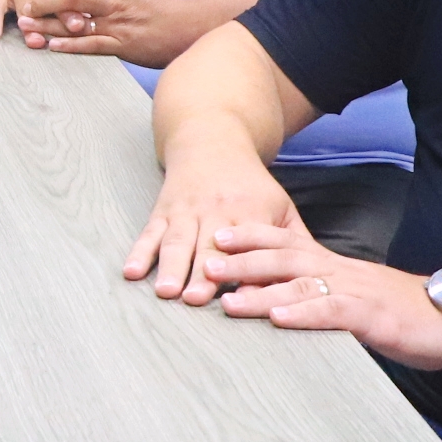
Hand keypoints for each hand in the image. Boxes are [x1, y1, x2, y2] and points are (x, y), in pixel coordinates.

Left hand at [18, 0, 206, 65]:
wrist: (191, 27)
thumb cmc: (163, 13)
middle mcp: (114, 1)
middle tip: (25, 5)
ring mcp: (117, 23)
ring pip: (77, 20)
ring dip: (49, 25)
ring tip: (27, 27)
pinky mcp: (123, 45)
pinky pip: (93, 44)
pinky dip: (71, 46)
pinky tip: (53, 48)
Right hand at [124, 146, 298, 293]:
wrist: (212, 142)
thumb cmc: (251, 186)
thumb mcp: (281, 207)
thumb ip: (296, 243)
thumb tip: (310, 284)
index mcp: (252, 212)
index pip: (250, 243)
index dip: (246, 267)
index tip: (243, 292)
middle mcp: (217, 211)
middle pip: (209, 246)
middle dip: (202, 272)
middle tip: (195, 299)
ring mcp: (186, 211)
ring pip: (178, 241)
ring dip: (171, 266)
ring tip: (166, 291)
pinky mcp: (163, 211)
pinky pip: (150, 233)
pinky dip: (139, 252)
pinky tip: (131, 272)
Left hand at [200, 223, 441, 369]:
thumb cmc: (399, 310)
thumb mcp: (352, 295)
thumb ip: (318, 293)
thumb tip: (273, 300)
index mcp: (333, 264)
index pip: (286, 242)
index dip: (251, 236)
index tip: (215, 234)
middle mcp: (339, 271)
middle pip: (285, 258)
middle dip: (243, 258)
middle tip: (207, 260)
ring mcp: (355, 292)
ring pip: (302, 284)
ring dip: (262, 289)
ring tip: (228, 297)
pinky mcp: (371, 317)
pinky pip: (333, 312)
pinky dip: (304, 314)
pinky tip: (279, 318)